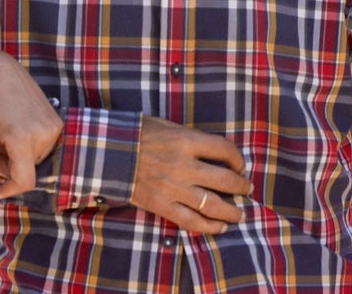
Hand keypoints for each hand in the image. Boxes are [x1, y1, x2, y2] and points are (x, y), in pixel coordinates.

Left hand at [0, 49, 63, 200]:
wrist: (1, 68)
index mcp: (24, 137)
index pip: (24, 180)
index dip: (8, 190)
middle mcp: (44, 134)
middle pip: (27, 170)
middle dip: (6, 167)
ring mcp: (54, 127)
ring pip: (34, 160)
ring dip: (15, 157)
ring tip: (0, 137)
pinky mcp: (57, 121)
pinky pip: (41, 147)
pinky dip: (25, 147)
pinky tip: (12, 131)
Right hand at [131, 115, 251, 232]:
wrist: (105, 152)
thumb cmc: (136, 134)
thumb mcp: (165, 125)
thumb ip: (189, 137)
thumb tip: (212, 151)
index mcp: (185, 141)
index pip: (225, 150)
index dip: (238, 159)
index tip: (239, 165)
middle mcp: (184, 166)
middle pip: (226, 180)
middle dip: (242, 186)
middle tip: (247, 189)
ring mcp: (173, 188)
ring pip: (214, 205)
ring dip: (233, 211)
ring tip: (240, 213)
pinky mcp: (162, 205)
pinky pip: (192, 221)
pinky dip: (210, 226)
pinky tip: (221, 227)